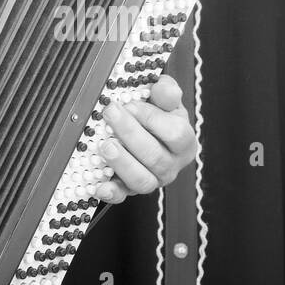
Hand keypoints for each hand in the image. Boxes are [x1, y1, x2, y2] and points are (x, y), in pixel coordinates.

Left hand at [93, 74, 195, 203]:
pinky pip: (122, 196)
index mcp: (184, 142)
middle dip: (130, 134)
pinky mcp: (130, 190)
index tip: (131, 104)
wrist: (148, 132)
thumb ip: (166, 91)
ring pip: (141, 180)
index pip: (175, 134)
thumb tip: (162, 88)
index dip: (152, 119)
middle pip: (155, 157)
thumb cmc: (158, 115)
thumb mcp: (165, 99)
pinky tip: (100, 184)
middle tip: (110, 114)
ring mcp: (152, 180)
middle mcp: (171, 165)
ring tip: (105, 145)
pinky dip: (111, 192)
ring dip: (122, 163)